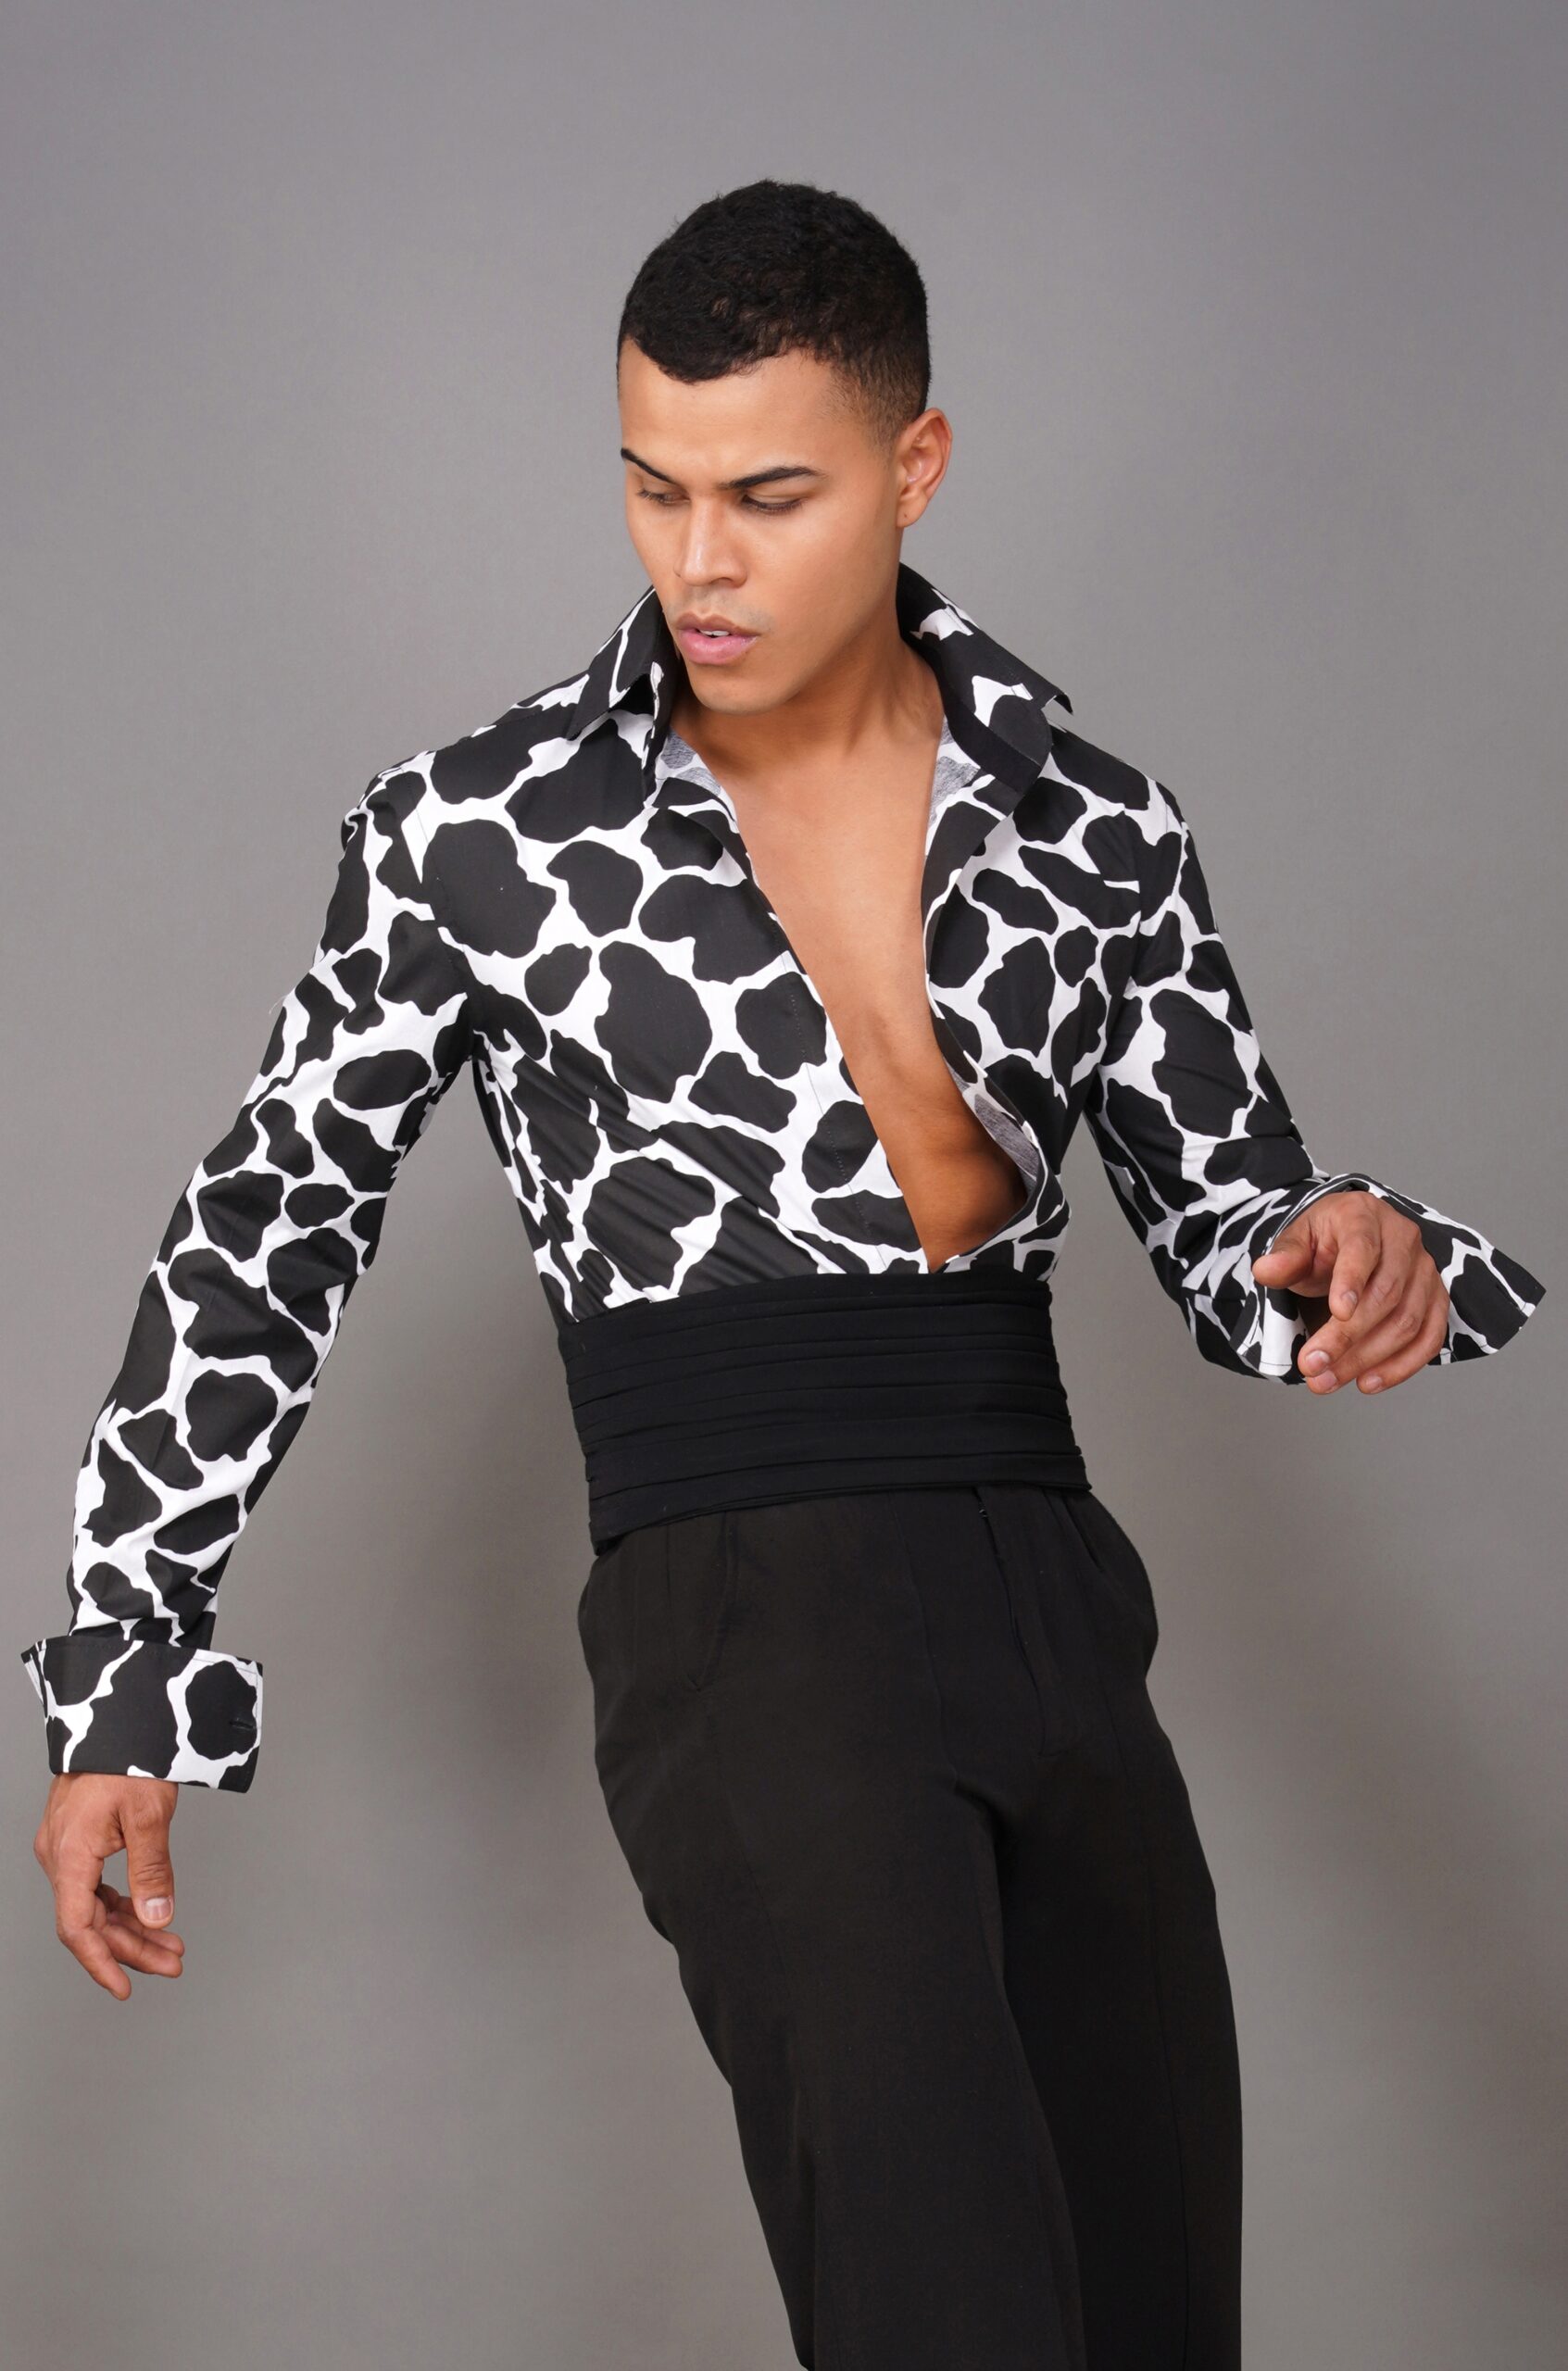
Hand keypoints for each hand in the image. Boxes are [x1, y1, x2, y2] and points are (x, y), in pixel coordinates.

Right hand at [33, 1772, 184, 1999]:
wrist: (117, 1716)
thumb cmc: (129, 1756)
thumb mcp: (149, 1815)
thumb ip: (152, 1870)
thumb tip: (159, 1918)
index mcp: (69, 1855)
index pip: (78, 1928)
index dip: (101, 1963)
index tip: (125, 1988)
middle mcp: (59, 1856)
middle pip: (91, 1921)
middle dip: (131, 1947)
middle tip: (173, 1963)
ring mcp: (65, 1847)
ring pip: (94, 1904)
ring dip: (131, 1927)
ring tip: (171, 1945)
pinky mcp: (77, 1838)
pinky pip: (95, 1884)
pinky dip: (123, 1902)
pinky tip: (149, 1914)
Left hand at [1251, 1189, 1449, 1394]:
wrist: (1350, 1241)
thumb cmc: (1324, 1242)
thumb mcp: (1297, 1241)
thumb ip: (1284, 1258)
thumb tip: (1265, 1270)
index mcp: (1363, 1217)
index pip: (1362, 1247)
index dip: (1351, 1281)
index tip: (1336, 1313)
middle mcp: (1403, 1239)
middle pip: (1385, 1294)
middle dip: (1347, 1336)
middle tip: (1312, 1364)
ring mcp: (1425, 1270)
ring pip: (1407, 1322)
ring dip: (1367, 1359)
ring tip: (1327, 1379)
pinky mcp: (1436, 1299)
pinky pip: (1429, 1338)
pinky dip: (1401, 1366)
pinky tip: (1367, 1381)